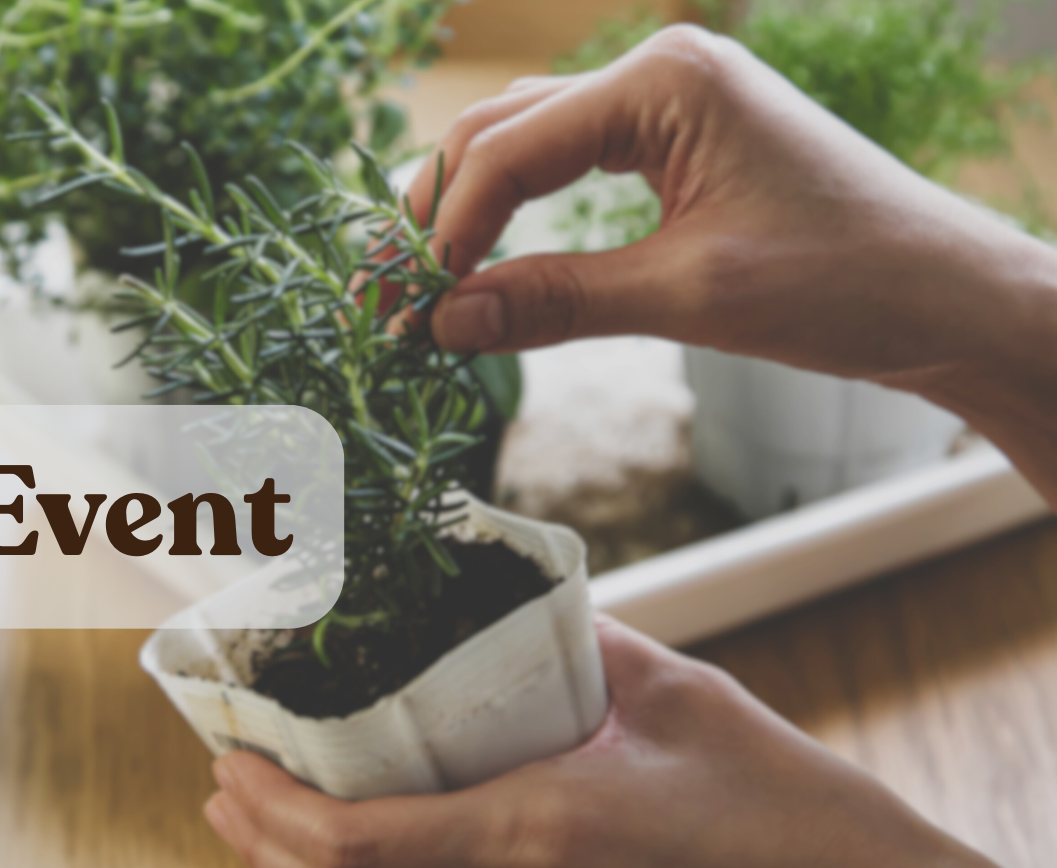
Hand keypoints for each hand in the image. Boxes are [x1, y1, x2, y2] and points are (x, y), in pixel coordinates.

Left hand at [203, 618, 1056, 867]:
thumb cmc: (801, 809)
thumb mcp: (684, 696)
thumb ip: (573, 644)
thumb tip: (490, 593)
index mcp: (548, 832)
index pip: (355, 836)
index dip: (271, 803)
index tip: (231, 757)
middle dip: (264, 846)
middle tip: (228, 791)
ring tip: (263, 851)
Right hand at [409, 27, 1056, 502]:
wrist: (951, 298)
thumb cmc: (845, 284)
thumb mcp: (688, 295)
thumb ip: (555, 302)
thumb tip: (442, 324)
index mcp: (666, 81)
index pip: (511, 148)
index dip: (446, 228)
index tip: (406, 304)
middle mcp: (661, 73)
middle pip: (502, 130)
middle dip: (438, 210)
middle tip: (387, 292)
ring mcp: (671, 106)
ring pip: (527, 146)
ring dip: (470, 212)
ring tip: (420, 284)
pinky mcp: (682, 146)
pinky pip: (571, 169)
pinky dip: (520, 218)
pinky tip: (487, 265)